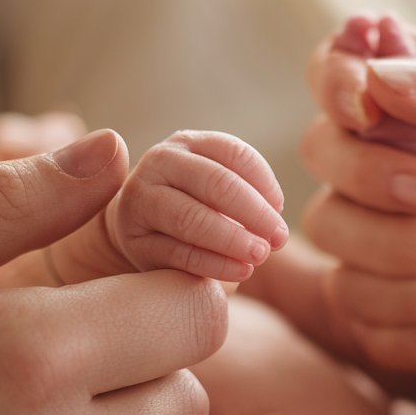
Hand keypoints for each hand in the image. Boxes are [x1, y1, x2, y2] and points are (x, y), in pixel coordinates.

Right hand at [106, 131, 288, 282]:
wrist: (143, 231)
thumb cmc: (196, 206)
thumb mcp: (218, 189)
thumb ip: (246, 193)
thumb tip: (275, 217)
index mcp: (188, 143)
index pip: (233, 153)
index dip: (264, 182)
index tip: (280, 210)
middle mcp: (160, 163)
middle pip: (214, 182)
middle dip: (253, 212)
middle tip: (279, 237)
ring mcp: (141, 200)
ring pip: (191, 218)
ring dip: (233, 239)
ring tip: (261, 254)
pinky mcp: (135, 240)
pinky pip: (179, 253)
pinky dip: (215, 264)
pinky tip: (241, 271)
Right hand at [302, 25, 415, 381]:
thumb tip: (380, 78)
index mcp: (411, 102)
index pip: (332, 70)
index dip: (332, 84)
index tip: (366, 109)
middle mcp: (377, 168)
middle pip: (320, 158)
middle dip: (372, 179)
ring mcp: (373, 246)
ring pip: (335, 248)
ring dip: (401, 261)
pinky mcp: (385, 315)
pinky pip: (365, 324)